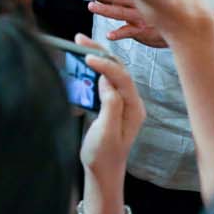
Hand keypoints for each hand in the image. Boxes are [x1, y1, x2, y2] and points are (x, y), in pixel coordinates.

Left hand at [77, 0, 167, 45]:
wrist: (183, 20)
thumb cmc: (161, 6)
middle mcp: (136, 0)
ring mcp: (140, 15)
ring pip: (120, 11)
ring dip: (106, 9)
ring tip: (92, 6)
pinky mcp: (144, 29)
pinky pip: (130, 31)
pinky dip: (119, 33)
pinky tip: (110, 35)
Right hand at [77, 36, 145, 180]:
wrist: (103, 173)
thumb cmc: (103, 156)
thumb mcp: (106, 133)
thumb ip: (109, 105)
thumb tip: (106, 81)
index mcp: (134, 109)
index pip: (122, 78)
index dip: (105, 65)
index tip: (87, 58)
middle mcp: (131, 102)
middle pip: (118, 70)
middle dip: (100, 53)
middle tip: (80, 39)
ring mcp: (122, 103)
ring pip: (111, 73)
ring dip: (96, 57)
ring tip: (79, 44)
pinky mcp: (112, 104)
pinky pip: (104, 81)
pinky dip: (93, 69)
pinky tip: (82, 62)